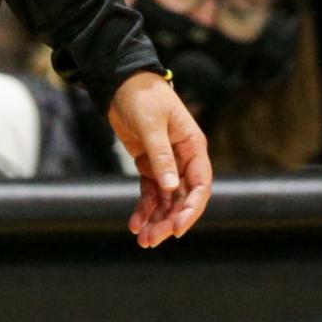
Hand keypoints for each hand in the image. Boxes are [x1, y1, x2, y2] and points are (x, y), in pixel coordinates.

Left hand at [108, 71, 211, 248]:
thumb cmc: (142, 96)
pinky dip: (144, 209)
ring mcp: (167, 163)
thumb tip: (171, 188)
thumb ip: (161, 156)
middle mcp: (183, 158)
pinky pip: (150, 193)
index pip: (200, 184)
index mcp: (193, 146)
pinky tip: (135, 224)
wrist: (121, 82)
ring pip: (166, 200)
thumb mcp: (151, 125)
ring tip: (143, 239)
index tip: (178, 228)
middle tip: (153, 240)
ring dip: (156, 220)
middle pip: (183, 198)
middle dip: (170, 220)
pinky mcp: (149, 165)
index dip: (192, 209)